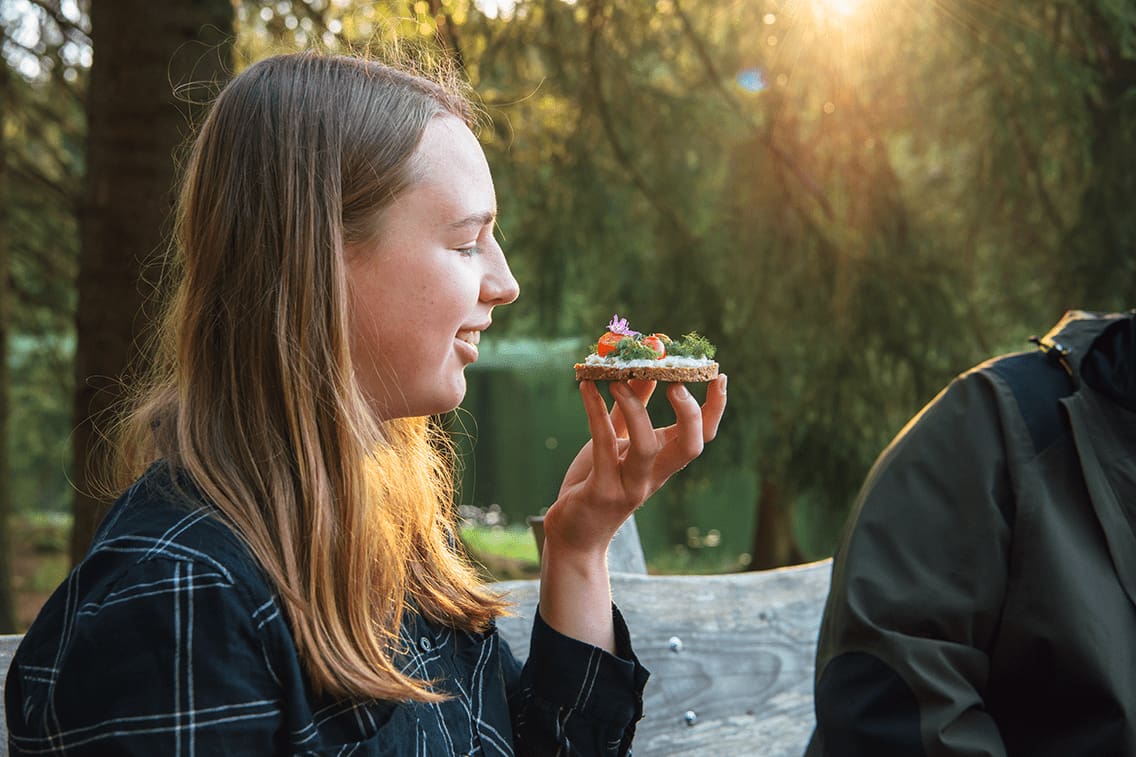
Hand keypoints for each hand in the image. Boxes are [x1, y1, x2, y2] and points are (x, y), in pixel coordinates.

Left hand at [542, 375, 727, 557]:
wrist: (572, 535)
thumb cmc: (595, 483)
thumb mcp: (617, 442)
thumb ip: (632, 409)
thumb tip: (648, 371)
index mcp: (663, 462)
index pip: (701, 435)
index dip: (715, 408)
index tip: (718, 375)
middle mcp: (653, 476)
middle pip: (690, 447)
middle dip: (689, 413)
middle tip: (675, 381)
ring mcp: (630, 486)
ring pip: (646, 447)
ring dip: (634, 408)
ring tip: (616, 380)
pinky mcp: (602, 491)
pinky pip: (603, 446)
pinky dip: (595, 413)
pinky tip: (586, 389)